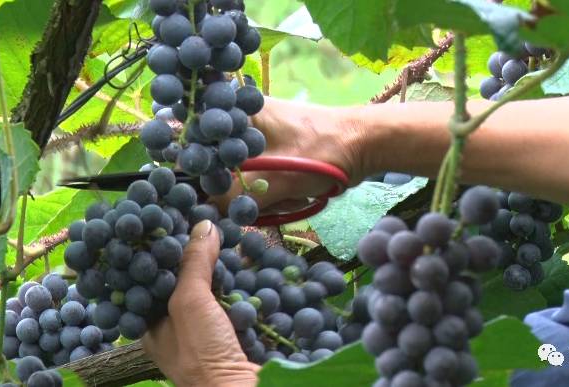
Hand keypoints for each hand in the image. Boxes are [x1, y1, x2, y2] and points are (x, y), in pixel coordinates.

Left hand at [142, 220, 259, 386]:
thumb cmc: (203, 352)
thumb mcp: (190, 302)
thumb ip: (194, 264)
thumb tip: (204, 225)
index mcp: (153, 328)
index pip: (153, 282)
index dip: (164, 255)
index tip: (176, 227)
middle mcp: (176, 334)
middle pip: (184, 288)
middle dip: (198, 262)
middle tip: (207, 233)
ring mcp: (207, 339)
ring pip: (212, 297)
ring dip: (223, 275)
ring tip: (230, 244)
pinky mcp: (233, 342)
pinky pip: (235, 309)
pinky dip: (243, 291)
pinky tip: (250, 272)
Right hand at [219, 98, 369, 209]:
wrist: (366, 145)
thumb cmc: (322, 153)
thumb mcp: (276, 179)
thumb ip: (236, 196)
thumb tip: (209, 212)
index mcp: (236, 114)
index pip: (201, 147)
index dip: (210, 177)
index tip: (230, 196)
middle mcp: (241, 122)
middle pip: (220, 170)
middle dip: (245, 194)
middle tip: (274, 199)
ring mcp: (257, 139)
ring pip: (240, 181)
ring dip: (265, 198)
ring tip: (293, 196)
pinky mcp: (271, 154)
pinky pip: (259, 182)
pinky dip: (275, 194)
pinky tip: (297, 195)